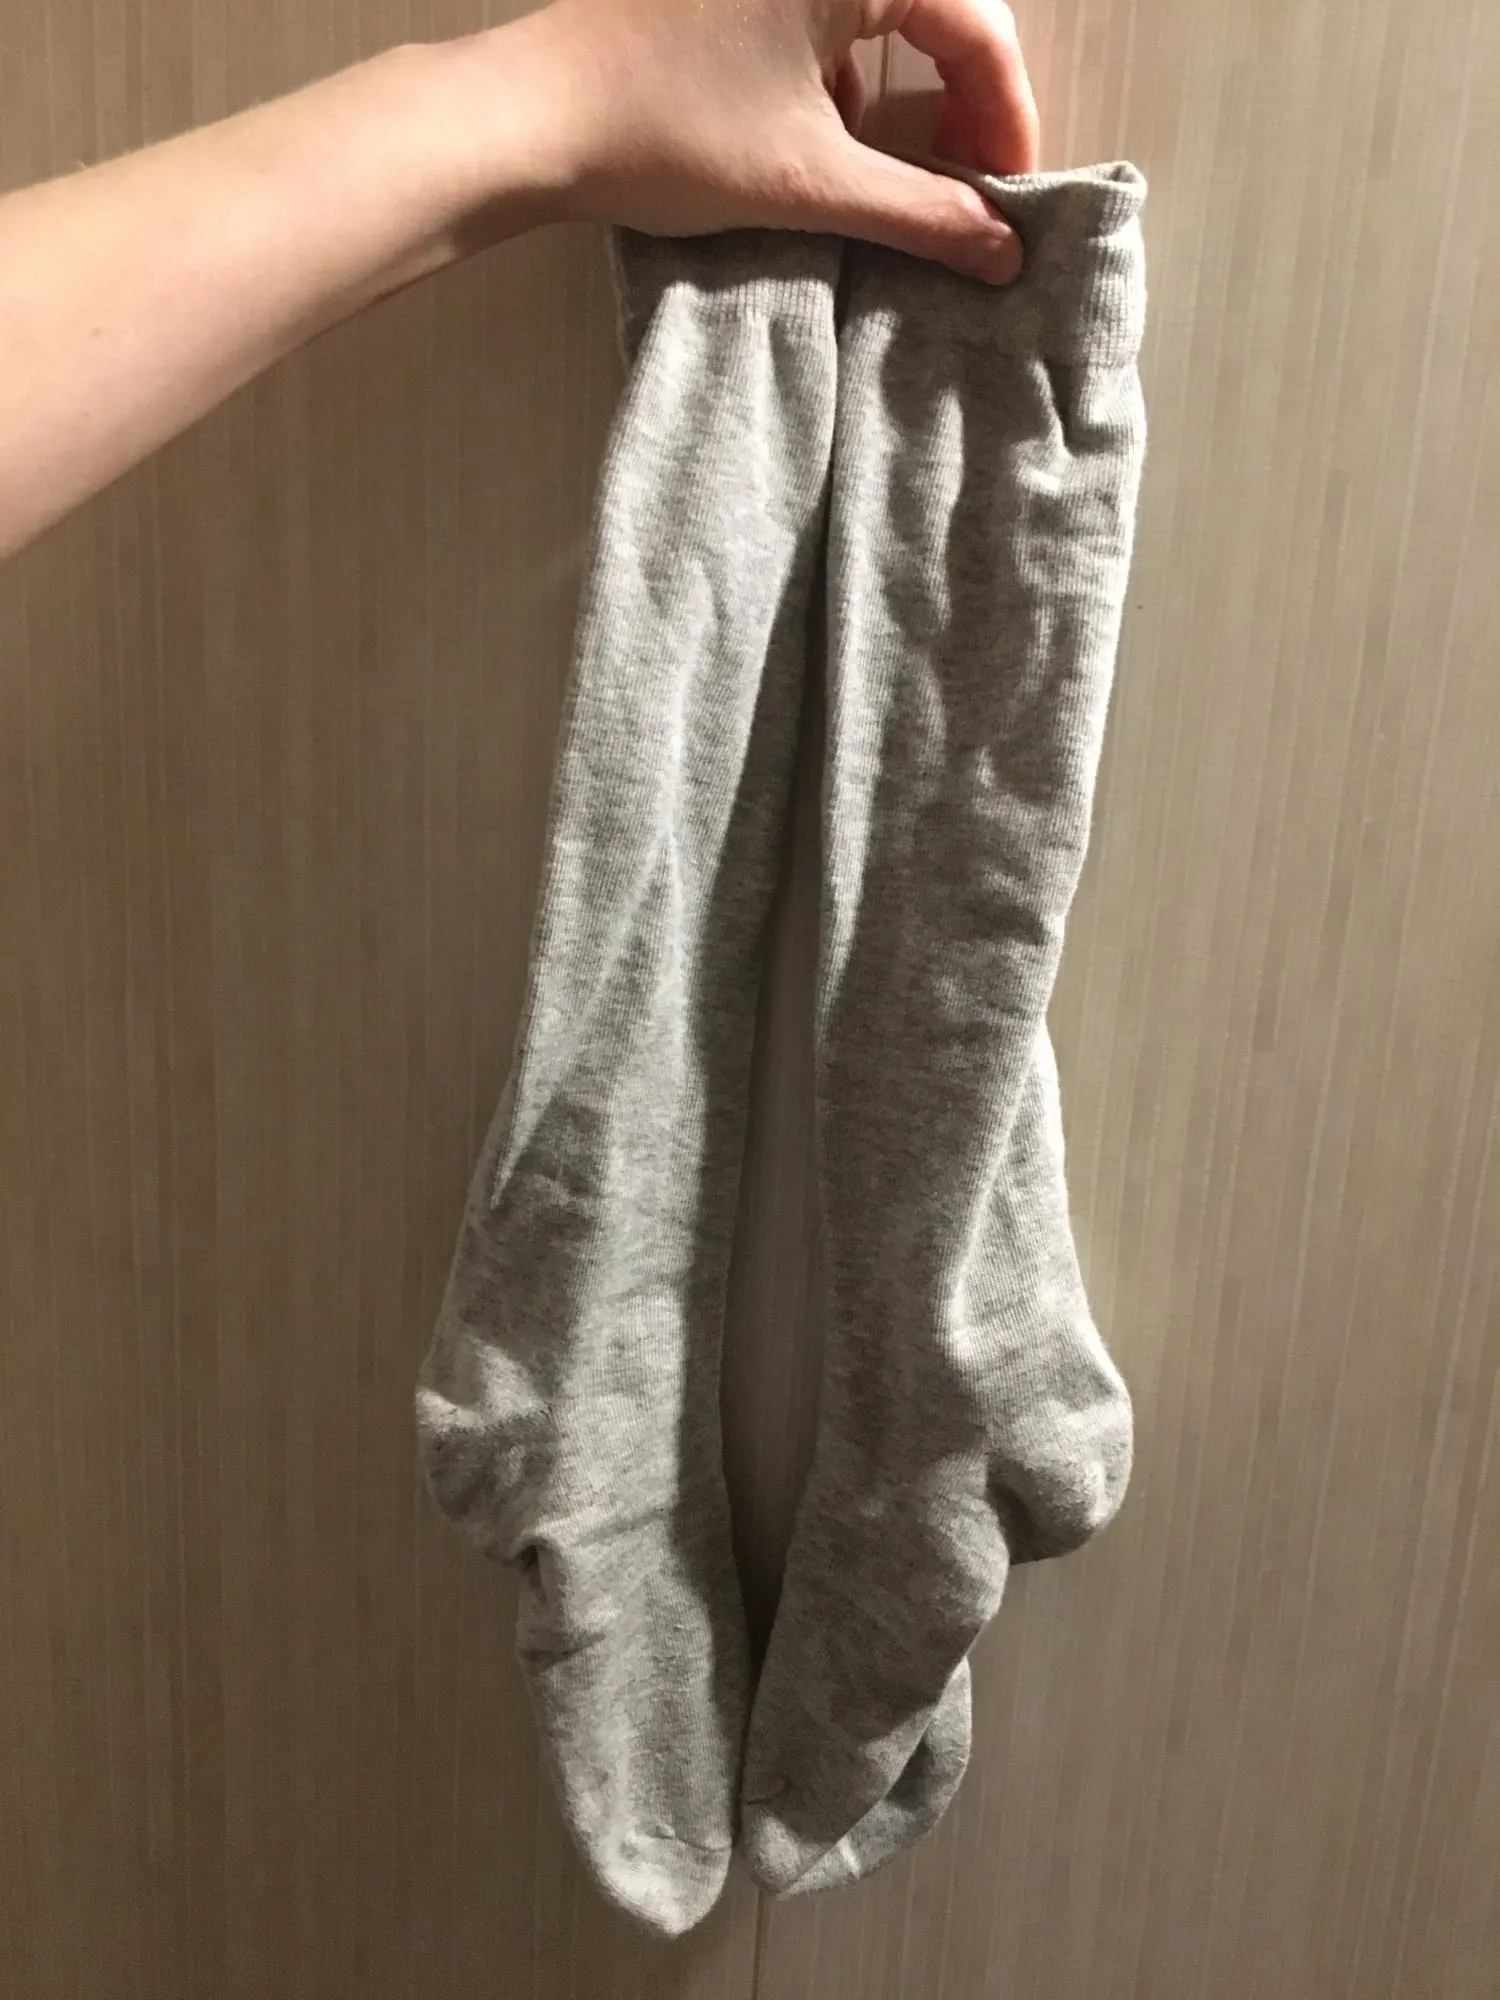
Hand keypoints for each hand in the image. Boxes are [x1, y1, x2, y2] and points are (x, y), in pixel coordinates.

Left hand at [494, 0, 1039, 282]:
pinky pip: (827, 17)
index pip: (978, 27)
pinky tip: (832, 144)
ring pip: (885, 15)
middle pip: (942, 10)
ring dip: (908, 95)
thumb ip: (922, 215)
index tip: (1011, 199)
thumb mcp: (811, 182)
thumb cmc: (668, 134)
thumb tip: (1004, 252)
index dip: (1008, 121)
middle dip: (965, 104)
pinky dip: (848, 79)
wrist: (532, 115)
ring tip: (910, 181)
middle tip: (971, 191)